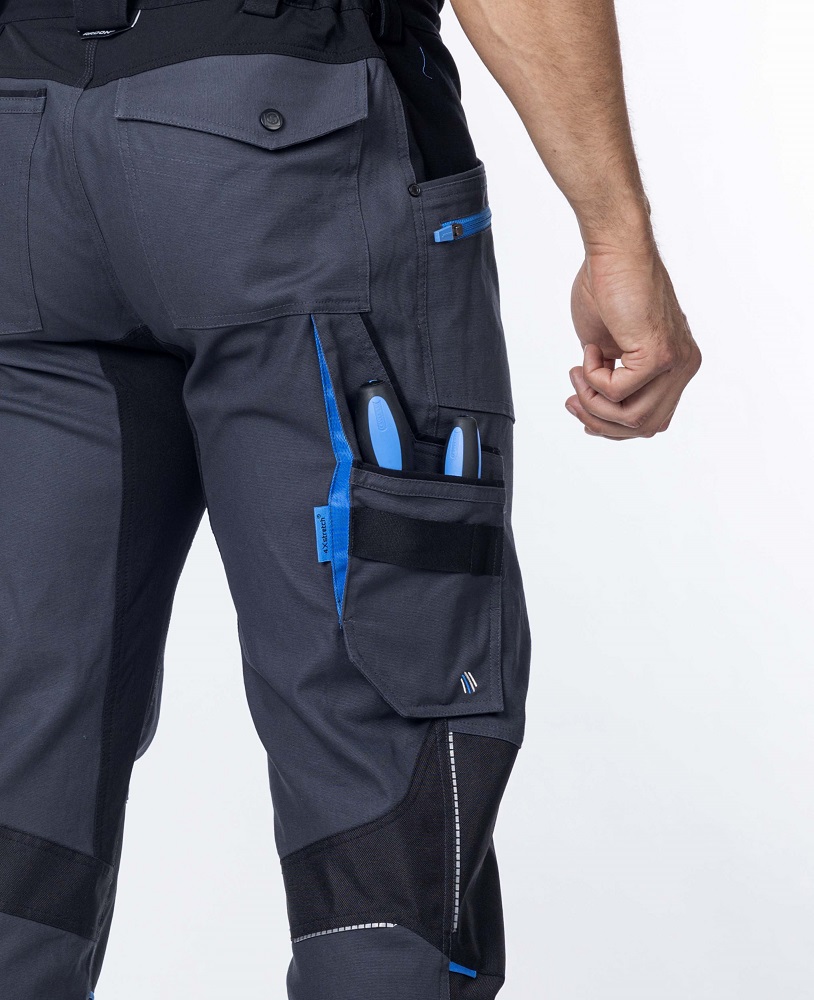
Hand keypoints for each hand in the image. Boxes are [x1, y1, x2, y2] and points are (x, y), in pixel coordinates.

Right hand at [565, 247, 700, 438]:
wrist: (614, 250)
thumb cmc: (607, 286)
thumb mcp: (607, 345)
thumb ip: (610, 376)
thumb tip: (597, 404)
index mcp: (676, 364)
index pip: (651, 418)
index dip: (614, 425)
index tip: (582, 411)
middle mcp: (684, 366)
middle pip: (645, 426)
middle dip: (601, 421)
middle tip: (573, 400)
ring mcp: (676, 362)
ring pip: (633, 418)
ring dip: (594, 403)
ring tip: (578, 374)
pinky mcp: (659, 356)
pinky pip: (618, 392)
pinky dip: (594, 379)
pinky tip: (590, 351)